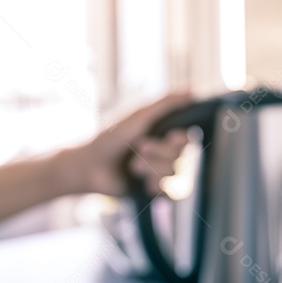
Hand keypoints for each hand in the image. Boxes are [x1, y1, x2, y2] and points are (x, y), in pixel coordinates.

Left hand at [62, 92, 191, 196]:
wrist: (89, 167)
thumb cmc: (110, 137)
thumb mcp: (139, 115)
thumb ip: (167, 103)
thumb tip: (192, 89)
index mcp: (162, 132)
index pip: (187, 137)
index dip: (180, 140)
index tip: (170, 137)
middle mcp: (163, 151)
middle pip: (180, 156)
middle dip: (159, 153)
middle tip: (139, 148)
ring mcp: (158, 171)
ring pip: (174, 173)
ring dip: (151, 168)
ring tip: (132, 166)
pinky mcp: (152, 189)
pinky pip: (168, 193)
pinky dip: (154, 186)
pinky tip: (141, 183)